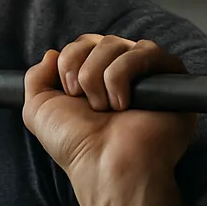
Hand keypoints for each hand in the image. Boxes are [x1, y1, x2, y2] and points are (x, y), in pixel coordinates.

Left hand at [21, 34, 196, 180]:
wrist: (104, 164)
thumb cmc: (75, 143)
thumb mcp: (38, 110)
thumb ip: (35, 78)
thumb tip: (51, 53)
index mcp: (95, 78)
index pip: (83, 44)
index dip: (70, 61)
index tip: (69, 93)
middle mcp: (121, 74)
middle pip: (99, 41)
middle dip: (83, 70)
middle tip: (85, 102)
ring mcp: (146, 75)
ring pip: (117, 44)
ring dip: (99, 76)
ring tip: (105, 108)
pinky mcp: (171, 79)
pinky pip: (146, 52)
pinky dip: (122, 75)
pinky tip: (124, 104)